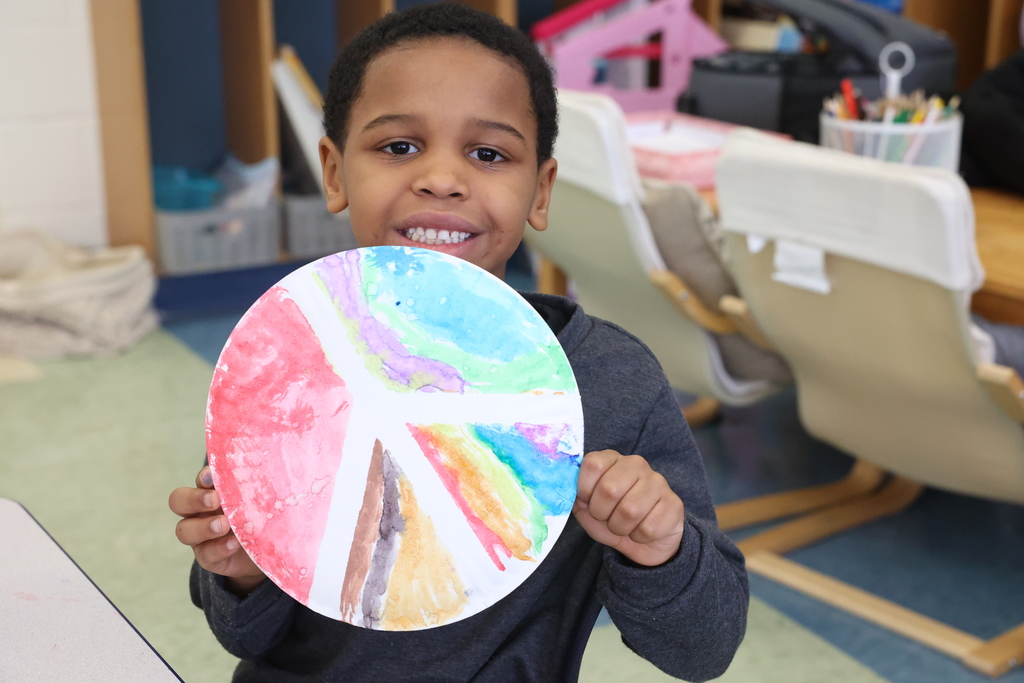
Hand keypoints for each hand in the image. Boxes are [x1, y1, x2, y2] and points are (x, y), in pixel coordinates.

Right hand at [169, 466, 265, 594]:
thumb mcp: (260, 500)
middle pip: (178, 501)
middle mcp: (200, 512)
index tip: (213, 477)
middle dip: (195, 499)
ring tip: (224, 525)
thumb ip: (255, 488)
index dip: (204, 477)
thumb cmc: (262, 516)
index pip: (200, 480)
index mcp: (211, 491)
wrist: (268, 550)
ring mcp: (200, 536)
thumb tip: (266, 468)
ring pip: (184, 530)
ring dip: (204, 526)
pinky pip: (205, 554)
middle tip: (215, 500)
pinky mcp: (208, 558)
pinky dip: (219, 548)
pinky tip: (234, 544)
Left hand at [574, 450, 684, 566]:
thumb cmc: (613, 519)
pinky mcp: (674, 504)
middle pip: (609, 489)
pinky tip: (642, 531)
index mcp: (612, 460)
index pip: (592, 464)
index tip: (587, 501)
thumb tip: (567, 491)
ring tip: (624, 526)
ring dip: (620, 528)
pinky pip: (648, 528)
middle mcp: (636, 464)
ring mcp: (658, 482)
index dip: (585, 489)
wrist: (645, 541)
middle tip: (607, 518)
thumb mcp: (588, 509)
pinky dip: (639, 537)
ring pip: (629, 511)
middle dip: (602, 513)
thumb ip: (577, 498)